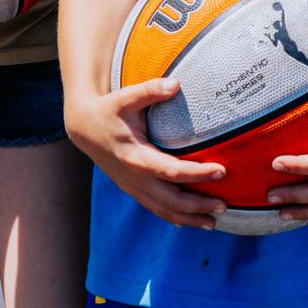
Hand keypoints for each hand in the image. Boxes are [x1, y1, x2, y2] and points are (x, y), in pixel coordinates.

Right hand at [65, 76, 227, 228]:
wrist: (84, 127)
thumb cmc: (109, 110)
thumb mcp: (127, 97)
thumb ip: (151, 90)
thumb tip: (176, 83)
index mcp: (137, 157)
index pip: (173, 171)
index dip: (198, 173)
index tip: (221, 170)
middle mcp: (135, 178)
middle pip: (171, 200)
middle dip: (198, 206)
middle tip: (224, 206)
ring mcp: (133, 186)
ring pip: (163, 210)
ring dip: (188, 218)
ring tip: (213, 223)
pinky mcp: (132, 188)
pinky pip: (154, 208)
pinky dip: (172, 217)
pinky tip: (187, 221)